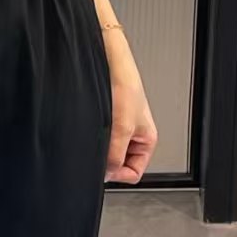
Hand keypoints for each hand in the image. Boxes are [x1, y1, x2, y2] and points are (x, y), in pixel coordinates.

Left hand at [103, 30, 157, 184]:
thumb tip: (106, 174)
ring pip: (106, 151)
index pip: (133, 173)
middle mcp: (133, 137)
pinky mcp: (104, 122)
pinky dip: (92, 136)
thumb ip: (115, 155)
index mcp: (147, 141)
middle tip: (99, 146)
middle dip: (106, 158)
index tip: (106, 167)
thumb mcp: (122, 128)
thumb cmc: (124, 85)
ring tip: (96, 131)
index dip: (118, 174)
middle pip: (118, 164)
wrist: (109, 61)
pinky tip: (90, 126)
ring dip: (98, 146)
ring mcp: (118, 129)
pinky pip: (97, 139)